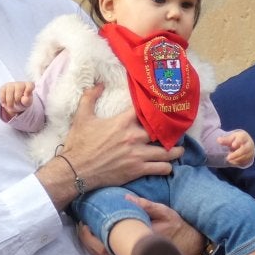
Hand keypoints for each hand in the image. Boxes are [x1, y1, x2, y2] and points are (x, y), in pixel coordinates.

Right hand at [0, 81, 34, 121]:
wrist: (14, 102)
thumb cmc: (23, 101)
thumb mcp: (27, 103)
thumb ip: (27, 101)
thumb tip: (24, 99)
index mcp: (29, 86)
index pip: (30, 85)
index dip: (29, 89)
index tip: (26, 94)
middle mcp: (20, 84)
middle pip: (19, 88)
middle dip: (17, 98)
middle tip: (17, 104)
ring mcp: (11, 84)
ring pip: (9, 90)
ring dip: (9, 101)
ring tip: (10, 106)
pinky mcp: (3, 87)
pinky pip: (2, 92)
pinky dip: (3, 100)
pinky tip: (5, 104)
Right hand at [60, 86, 180, 189]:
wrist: (75, 171)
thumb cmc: (78, 144)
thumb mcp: (81, 117)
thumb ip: (90, 97)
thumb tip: (100, 84)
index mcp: (122, 122)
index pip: (145, 110)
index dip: (156, 107)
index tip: (163, 107)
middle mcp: (133, 137)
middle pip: (161, 131)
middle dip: (170, 131)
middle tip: (176, 131)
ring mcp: (137, 155)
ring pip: (166, 152)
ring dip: (175, 151)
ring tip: (179, 150)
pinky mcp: (137, 170)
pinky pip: (161, 168)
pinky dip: (167, 167)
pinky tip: (168, 166)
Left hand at [77, 197, 204, 254]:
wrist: (189, 245)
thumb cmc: (176, 227)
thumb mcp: (165, 212)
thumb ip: (147, 206)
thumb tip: (127, 198)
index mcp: (138, 245)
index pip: (107, 246)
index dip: (91, 238)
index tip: (84, 224)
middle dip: (86, 242)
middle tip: (80, 225)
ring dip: (91, 247)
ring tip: (84, 230)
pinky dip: (99, 250)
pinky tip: (95, 237)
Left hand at [219, 129, 254, 167]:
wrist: (246, 143)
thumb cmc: (236, 140)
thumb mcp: (231, 138)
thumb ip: (225, 140)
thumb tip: (218, 140)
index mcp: (244, 137)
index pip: (241, 139)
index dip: (237, 142)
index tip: (233, 145)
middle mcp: (249, 144)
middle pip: (244, 150)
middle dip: (235, 154)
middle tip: (227, 158)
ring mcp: (251, 151)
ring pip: (244, 157)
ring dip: (235, 159)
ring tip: (228, 158)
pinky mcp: (250, 158)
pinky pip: (244, 161)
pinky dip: (237, 162)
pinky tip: (232, 161)